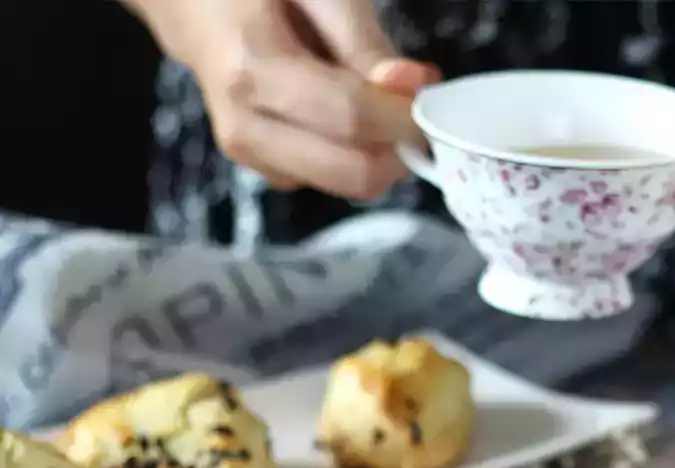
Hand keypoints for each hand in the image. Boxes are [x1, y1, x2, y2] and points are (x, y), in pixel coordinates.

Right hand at [132, 0, 438, 196]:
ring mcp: (251, 156)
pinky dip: (355, 154)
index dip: (404, 115)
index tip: (428, 90)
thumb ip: (363, 41)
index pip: (352, 119)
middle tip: (410, 103)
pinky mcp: (264, 169)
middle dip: (398, 146)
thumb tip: (411, 87)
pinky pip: (332, 180)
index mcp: (253, 71)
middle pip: (354, 173)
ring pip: (348, 184)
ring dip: (379, 151)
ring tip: (375, 100)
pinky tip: (346, 113)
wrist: (187, 5)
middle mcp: (246, 128)